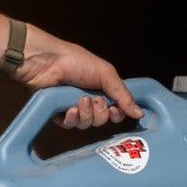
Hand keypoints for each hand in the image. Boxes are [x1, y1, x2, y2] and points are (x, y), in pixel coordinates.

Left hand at [14, 27, 141, 128]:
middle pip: (102, 120)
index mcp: (102, 89)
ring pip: (87, 124)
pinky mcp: (58, 113)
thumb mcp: (106, 74)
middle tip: (95, 100)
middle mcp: (89, 99)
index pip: (116, 111)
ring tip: (80, 100)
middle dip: (100, 113)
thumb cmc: (76, 61)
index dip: (117, 113)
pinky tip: (70, 109)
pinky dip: (72, 118)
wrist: (47, 62)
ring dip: (86, 114)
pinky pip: (70, 125)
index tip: (115, 109)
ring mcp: (73, 107)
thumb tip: (139, 112)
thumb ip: (123, 95)